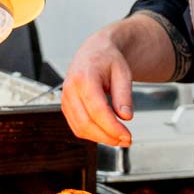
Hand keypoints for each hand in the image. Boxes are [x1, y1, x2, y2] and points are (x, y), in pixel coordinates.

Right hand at [61, 29, 134, 145]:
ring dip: (100, 138)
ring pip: (80, 128)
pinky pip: (77, 127)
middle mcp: (70, 89)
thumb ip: (124, 95)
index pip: (97, 110)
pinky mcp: (67, 108)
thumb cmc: (107, 59)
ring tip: (118, 138)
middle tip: (126, 141)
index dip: (112, 127)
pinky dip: (92, 134)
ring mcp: (66, 99)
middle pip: (86, 123)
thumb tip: (125, 116)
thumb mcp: (123, 72)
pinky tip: (106, 133)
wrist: (94, 52)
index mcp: (84, 77)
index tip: (126, 136)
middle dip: (107, 137)